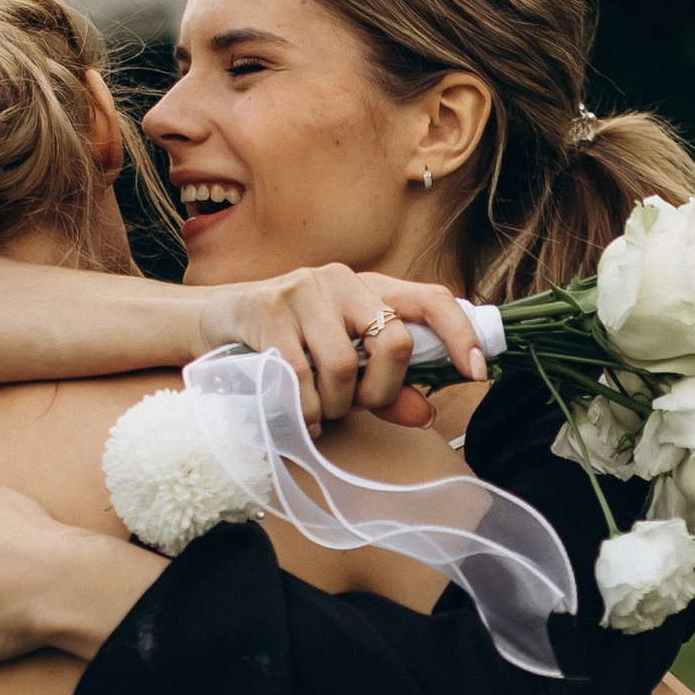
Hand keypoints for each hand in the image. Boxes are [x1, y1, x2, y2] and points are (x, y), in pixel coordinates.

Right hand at [205, 268, 486, 427]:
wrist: (216, 321)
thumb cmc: (290, 344)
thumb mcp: (342, 363)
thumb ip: (385, 389)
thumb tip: (425, 414)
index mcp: (370, 287)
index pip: (431, 298)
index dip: (460, 333)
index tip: (478, 370)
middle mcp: (342, 279)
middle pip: (392, 343)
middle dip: (379, 392)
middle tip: (357, 406)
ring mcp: (303, 289)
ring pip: (343, 369)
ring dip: (333, 407)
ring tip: (317, 409)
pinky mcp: (267, 310)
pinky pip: (300, 379)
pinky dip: (303, 411)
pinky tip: (296, 415)